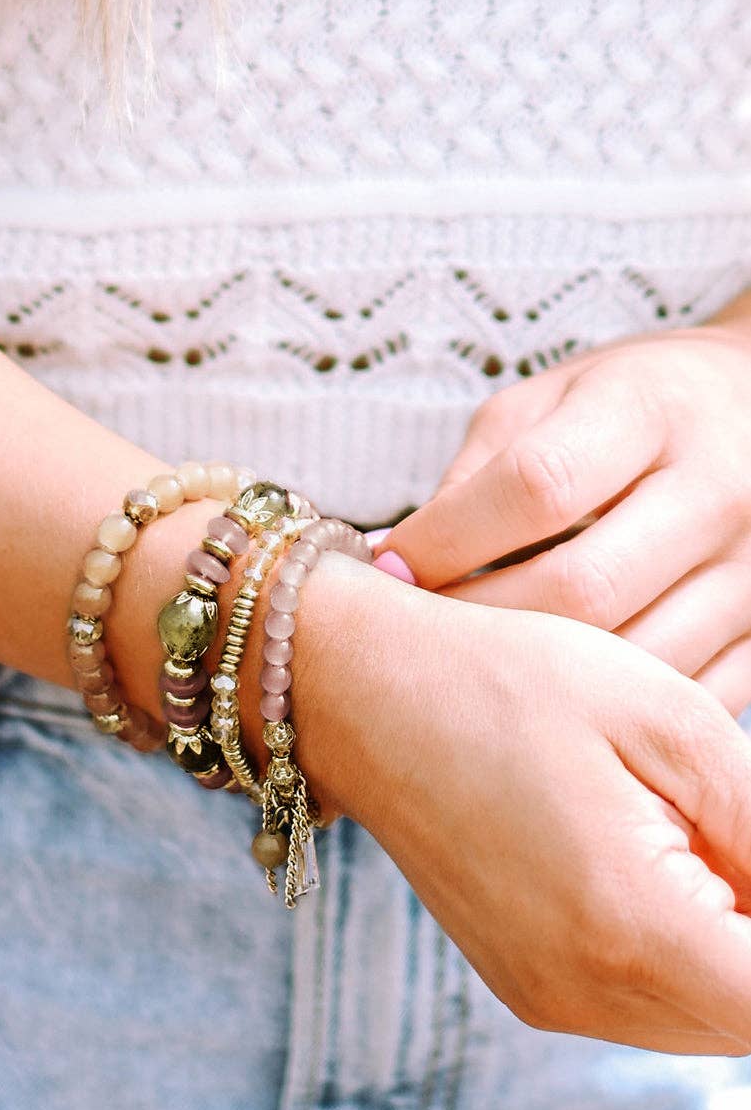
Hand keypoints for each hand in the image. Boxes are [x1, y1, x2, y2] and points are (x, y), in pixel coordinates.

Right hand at [295, 557, 750, 1054]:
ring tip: (702, 839)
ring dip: (737, 954)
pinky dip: (691, 957)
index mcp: (630, 928)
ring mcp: (547, 999)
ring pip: (707, 1024)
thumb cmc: (512, 682)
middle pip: (749, 1025)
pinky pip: (647, 1007)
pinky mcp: (526, 987)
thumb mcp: (672, 723)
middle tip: (730, 827)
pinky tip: (672, 867)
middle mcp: (584, 994)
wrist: (363, 694)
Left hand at [376, 324, 750, 714]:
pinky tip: (556, 692)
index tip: (391, 568)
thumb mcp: (548, 400)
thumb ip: (477, 474)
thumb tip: (402, 564)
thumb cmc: (631, 406)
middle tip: (422, 634)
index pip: (536, 487)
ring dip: (538, 679)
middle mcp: (718, 488)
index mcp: (651, 410)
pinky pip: (681, 699)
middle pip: (582, 589)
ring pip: (632, 662)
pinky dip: (607, 709)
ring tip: (479, 668)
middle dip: (482, 622)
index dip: (447, 539)